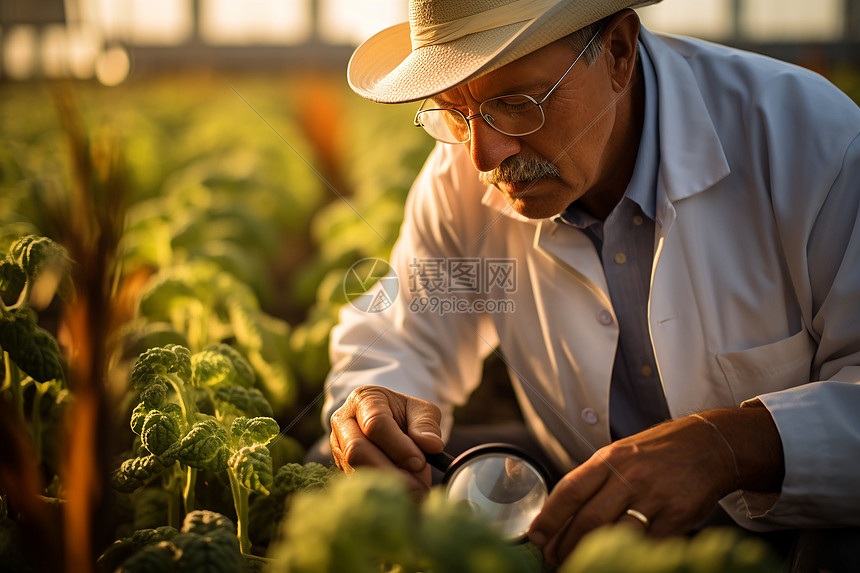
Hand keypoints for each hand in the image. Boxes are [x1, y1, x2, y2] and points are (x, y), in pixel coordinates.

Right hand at [329, 385, 444, 490]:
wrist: (390, 425)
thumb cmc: (405, 416)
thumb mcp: (421, 411)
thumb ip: (426, 424)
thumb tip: (431, 445)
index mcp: (364, 399)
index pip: (375, 423)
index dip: (398, 446)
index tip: (420, 462)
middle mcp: (343, 422)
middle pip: (356, 450)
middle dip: (389, 471)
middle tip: (418, 487)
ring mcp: (338, 447)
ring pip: (355, 471)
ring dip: (386, 486)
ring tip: (415, 494)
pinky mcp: (341, 469)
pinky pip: (357, 485)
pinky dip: (381, 495)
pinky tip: (403, 498)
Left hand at [528, 408, 782, 563]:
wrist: (709, 445)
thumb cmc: (659, 451)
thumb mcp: (622, 453)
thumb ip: (596, 479)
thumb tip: (562, 511)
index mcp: (610, 458)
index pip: (570, 489)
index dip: (549, 516)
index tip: (536, 535)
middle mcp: (629, 476)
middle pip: (588, 518)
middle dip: (566, 544)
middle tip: (554, 559)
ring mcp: (654, 497)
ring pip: (614, 534)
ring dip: (593, 554)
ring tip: (579, 564)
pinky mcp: (677, 516)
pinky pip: (647, 543)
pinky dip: (630, 554)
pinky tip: (618, 559)